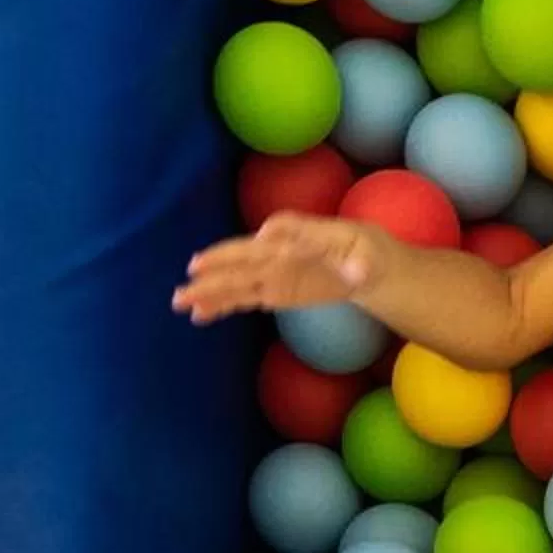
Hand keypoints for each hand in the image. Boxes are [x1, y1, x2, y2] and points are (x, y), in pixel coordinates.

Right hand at [175, 214, 387, 322]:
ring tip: (180, 303)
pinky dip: (222, 306)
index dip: (250, 246)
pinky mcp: (273, 291)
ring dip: (209, 291)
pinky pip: (243, 298)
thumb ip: (355, 257)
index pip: (272, 237)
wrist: (371, 268)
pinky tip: (200, 315)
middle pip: (242, 261)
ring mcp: (273, 273)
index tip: (224, 258)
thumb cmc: (368, 251)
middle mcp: (278, 253)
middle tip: (186, 285)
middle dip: (214, 273)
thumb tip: (345, 267)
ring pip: (236, 282)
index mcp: (299, 237)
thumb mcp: (366, 248)